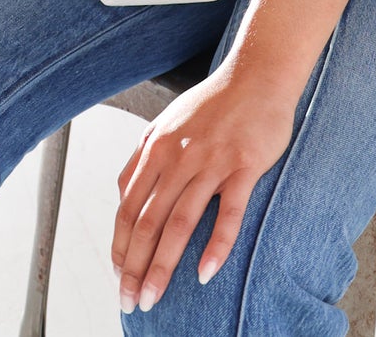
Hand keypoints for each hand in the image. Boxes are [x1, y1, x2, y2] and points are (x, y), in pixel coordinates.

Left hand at [112, 61, 296, 312]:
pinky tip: (204, 274)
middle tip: (129, 302)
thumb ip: (145, 158)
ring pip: (180, 224)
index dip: (119, 247)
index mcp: (155, 147)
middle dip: (133, 268)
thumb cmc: (213, 102)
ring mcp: (211, 161)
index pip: (127, 208)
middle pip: (147, 222)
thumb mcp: (167, 122)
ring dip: (162, 266)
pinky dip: (215, 247)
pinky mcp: (244, 166)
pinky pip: (227, 213)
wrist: (258, 73)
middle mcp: (177, 156)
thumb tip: (124, 197)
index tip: (118, 276)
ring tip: (152, 298)